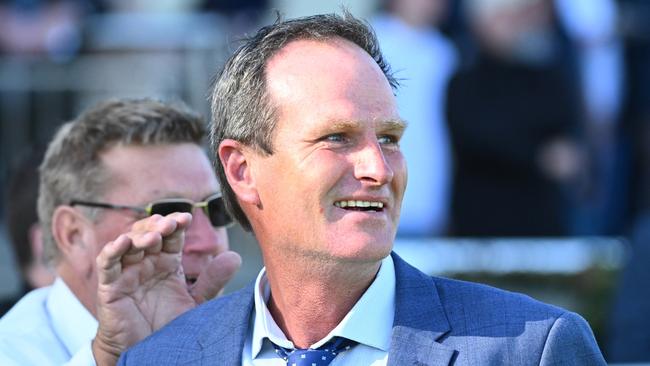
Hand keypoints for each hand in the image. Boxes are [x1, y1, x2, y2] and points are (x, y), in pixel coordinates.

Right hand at [91, 213, 240, 364]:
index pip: (171, 235)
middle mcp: (147, 262)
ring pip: (129, 244)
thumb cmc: (168, 326)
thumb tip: (235, 257)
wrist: (147, 352)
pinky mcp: (110, 286)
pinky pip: (107, 264)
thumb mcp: (195, 302)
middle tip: (171, 224)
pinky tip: (122, 243)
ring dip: (140, 235)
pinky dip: (112, 251)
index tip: (186, 218)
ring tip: (154, 236)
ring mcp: (127, 272)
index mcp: (167, 262)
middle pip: (149, 233)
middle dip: (159, 226)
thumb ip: (212, 280)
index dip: (176, 224)